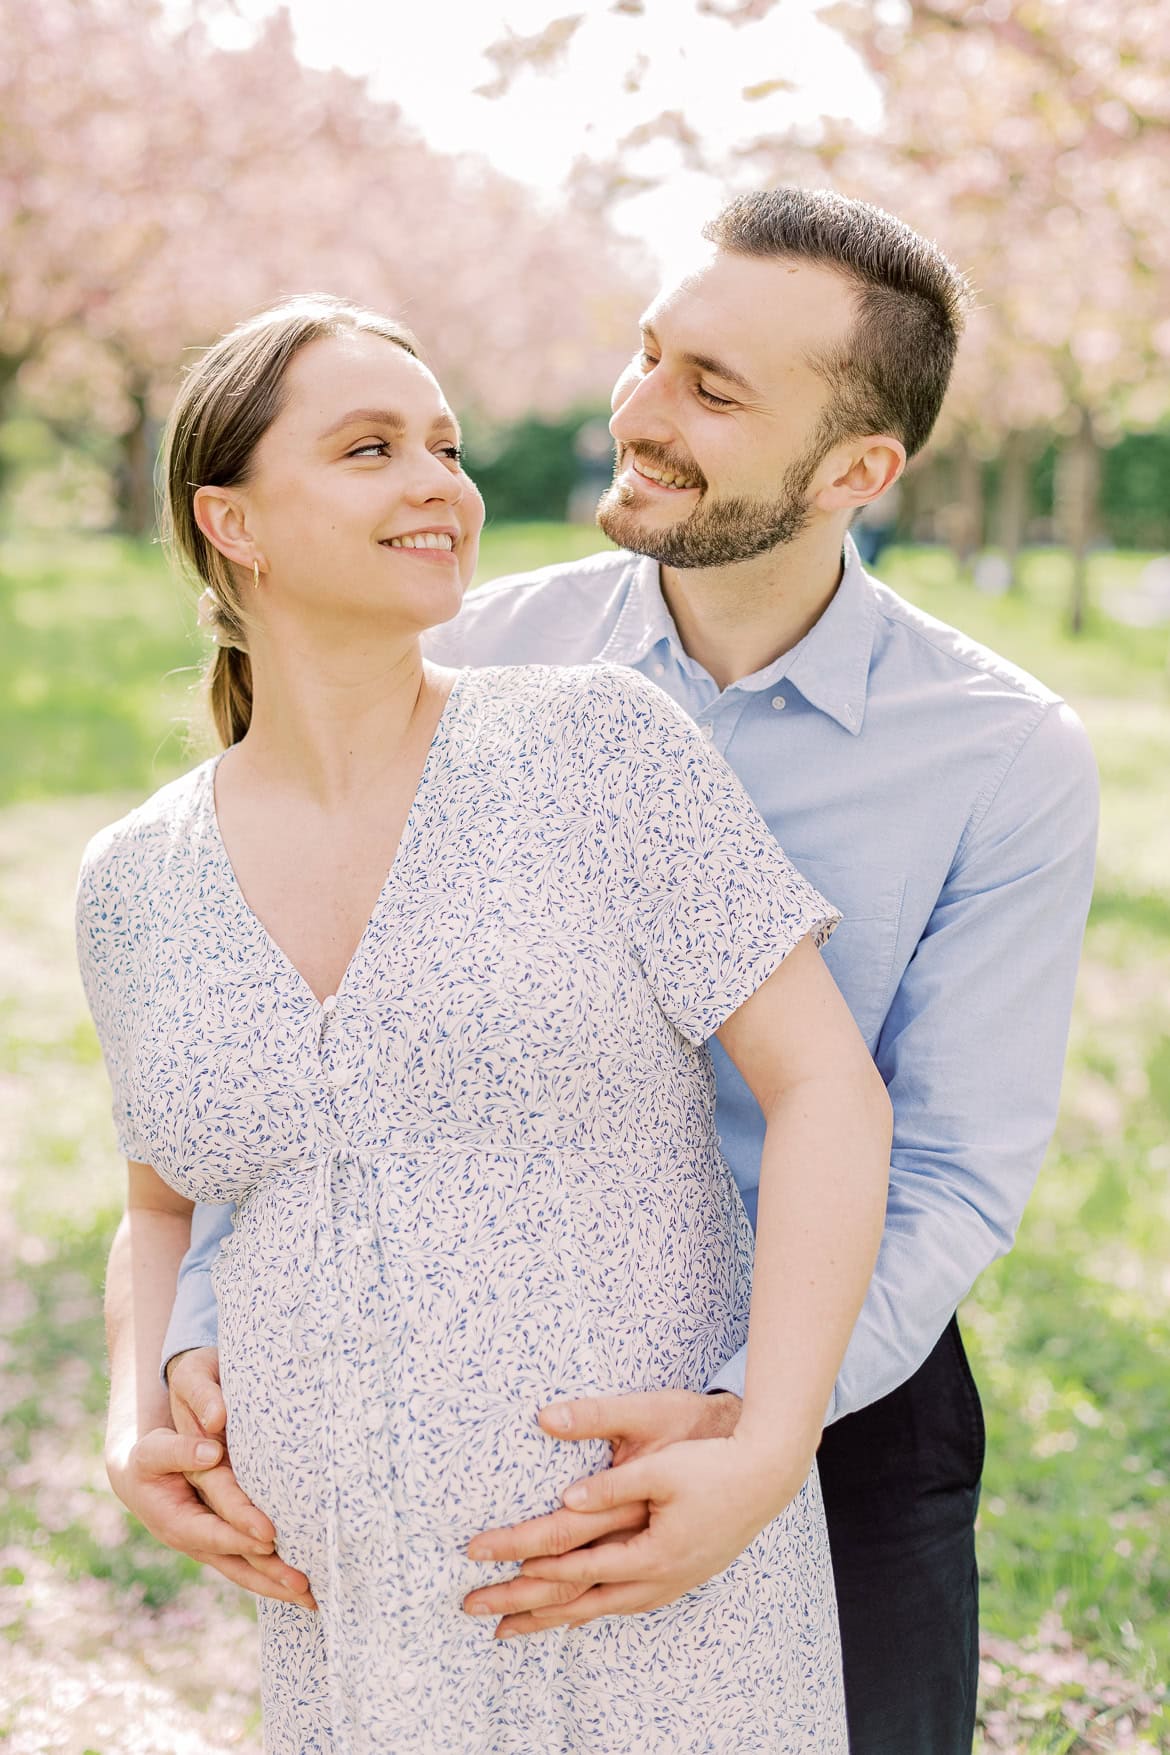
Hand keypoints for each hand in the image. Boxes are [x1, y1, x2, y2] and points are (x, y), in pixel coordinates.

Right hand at [105, 1425, 315, 1605]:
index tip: (271, 1538)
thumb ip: (180, 1451)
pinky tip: (301, 1586)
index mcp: (178, 1523)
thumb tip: (212, 1452)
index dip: (241, 1535)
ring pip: (247, 1572)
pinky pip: (251, 1565)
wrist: (139, 1479)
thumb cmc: (148, 1461)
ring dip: (279, 1587)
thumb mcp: (153, 1453)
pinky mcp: (223, 1544)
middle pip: (237, 1564)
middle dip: (271, 1577)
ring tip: (313, 1600)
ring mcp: (210, 1548)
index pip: (214, 1533)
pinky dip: (274, 1576)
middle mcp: (196, 1543)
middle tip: (305, 1586)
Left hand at [471, 1419, 808, 1639]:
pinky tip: (571, 1613)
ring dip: (549, 1617)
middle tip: (470, 1609)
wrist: (768, 1476)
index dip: (518, 1557)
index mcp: (647, 1552)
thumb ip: (611, 1482)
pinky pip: (618, 1604)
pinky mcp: (674, 1577)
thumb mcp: (661, 1465)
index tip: (477, 1556)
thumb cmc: (714, 1463)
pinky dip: (585, 1610)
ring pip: (595, 1610)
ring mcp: (666, 1584)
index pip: (567, 1560)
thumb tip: (564, 1495)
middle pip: (573, 1600)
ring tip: (508, 1628)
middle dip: (520, 1605)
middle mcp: (653, 1579)